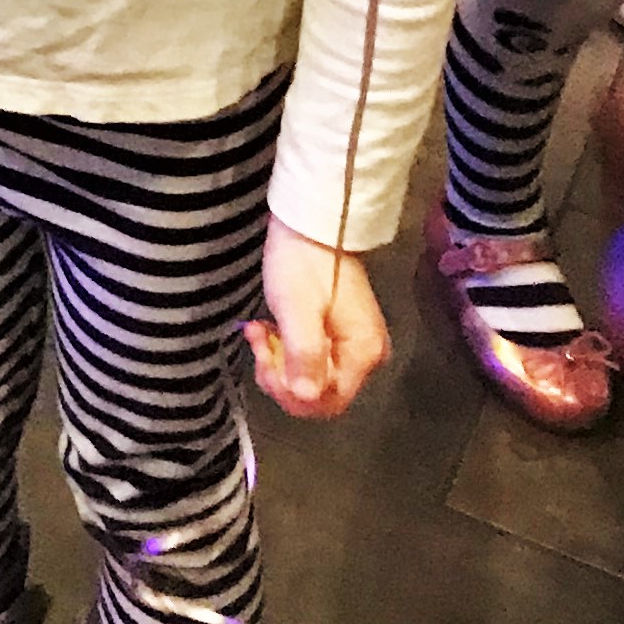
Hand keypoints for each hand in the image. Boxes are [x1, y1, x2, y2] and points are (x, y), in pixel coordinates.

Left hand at [246, 225, 388, 419]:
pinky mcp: (337, 332)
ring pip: (311, 377)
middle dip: (282, 377)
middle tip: (257, 343)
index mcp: (363, 353)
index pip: (329, 401)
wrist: (310, 222)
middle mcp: (366, 356)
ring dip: (278, 362)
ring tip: (257, 331)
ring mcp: (353, 344)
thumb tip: (306, 397)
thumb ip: (304, 355)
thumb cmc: (303, 262)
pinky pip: (310, 358)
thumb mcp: (297, 309)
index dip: (292, 394)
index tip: (264, 363)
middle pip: (320, 393)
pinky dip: (284, 350)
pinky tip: (266, 328)